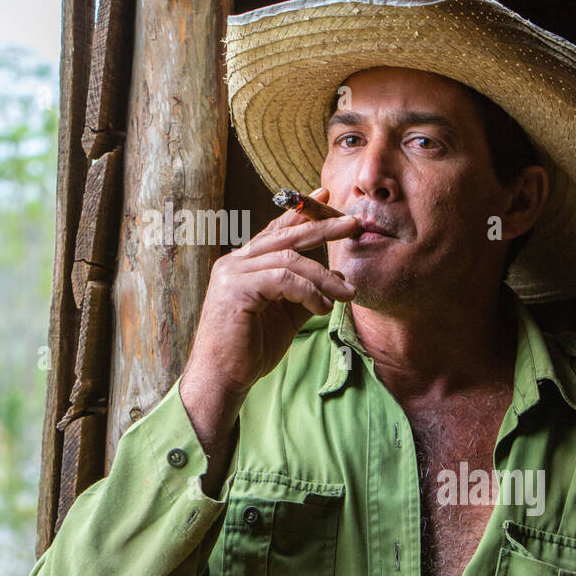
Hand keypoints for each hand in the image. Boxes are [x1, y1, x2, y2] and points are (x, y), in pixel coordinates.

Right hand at [180, 187, 360, 423]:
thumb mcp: (287, 315)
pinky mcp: (236, 289)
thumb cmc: (250, 348)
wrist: (224, 378)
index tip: (325, 197)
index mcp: (244, 264)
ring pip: (288, 259)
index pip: (276, 231)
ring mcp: (232, 273)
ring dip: (324, 276)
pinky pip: (282, 280)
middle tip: (352, 224)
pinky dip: (309, 291)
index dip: (300, 213)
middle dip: (322, 227)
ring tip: (347, 294)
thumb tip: (338, 279)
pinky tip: (322, 307)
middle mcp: (234, 262)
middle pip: (285, 237)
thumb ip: (307, 292)